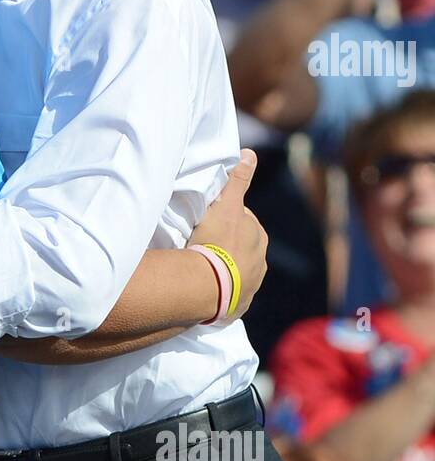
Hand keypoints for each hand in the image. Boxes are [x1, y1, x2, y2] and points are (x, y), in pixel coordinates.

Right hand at [188, 149, 267, 319]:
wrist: (210, 286)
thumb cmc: (217, 242)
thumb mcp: (227, 206)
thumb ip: (238, 180)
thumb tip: (250, 154)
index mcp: (258, 236)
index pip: (242, 222)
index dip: (224, 219)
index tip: (207, 222)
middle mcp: (260, 262)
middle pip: (239, 247)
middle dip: (225, 244)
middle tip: (200, 243)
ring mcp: (250, 286)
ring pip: (235, 271)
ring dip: (221, 268)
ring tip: (201, 268)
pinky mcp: (238, 306)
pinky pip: (228, 295)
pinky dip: (219, 290)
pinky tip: (205, 288)